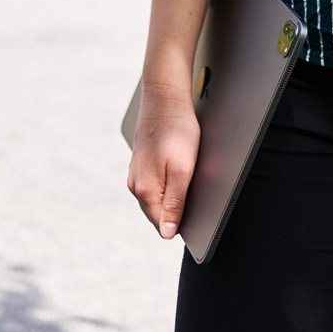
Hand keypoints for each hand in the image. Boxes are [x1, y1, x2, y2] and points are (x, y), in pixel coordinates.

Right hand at [126, 80, 199, 239]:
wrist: (164, 97)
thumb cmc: (178, 131)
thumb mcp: (183, 170)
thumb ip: (174, 203)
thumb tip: (167, 233)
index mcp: (145, 191)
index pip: (163, 226)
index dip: (182, 222)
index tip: (197, 208)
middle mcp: (135, 186)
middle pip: (159, 214)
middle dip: (177, 210)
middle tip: (195, 190)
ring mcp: (135, 174)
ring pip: (157, 199)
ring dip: (172, 196)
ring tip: (187, 177)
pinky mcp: (140, 164)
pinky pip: (155, 184)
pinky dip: (167, 183)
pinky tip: (177, 169)